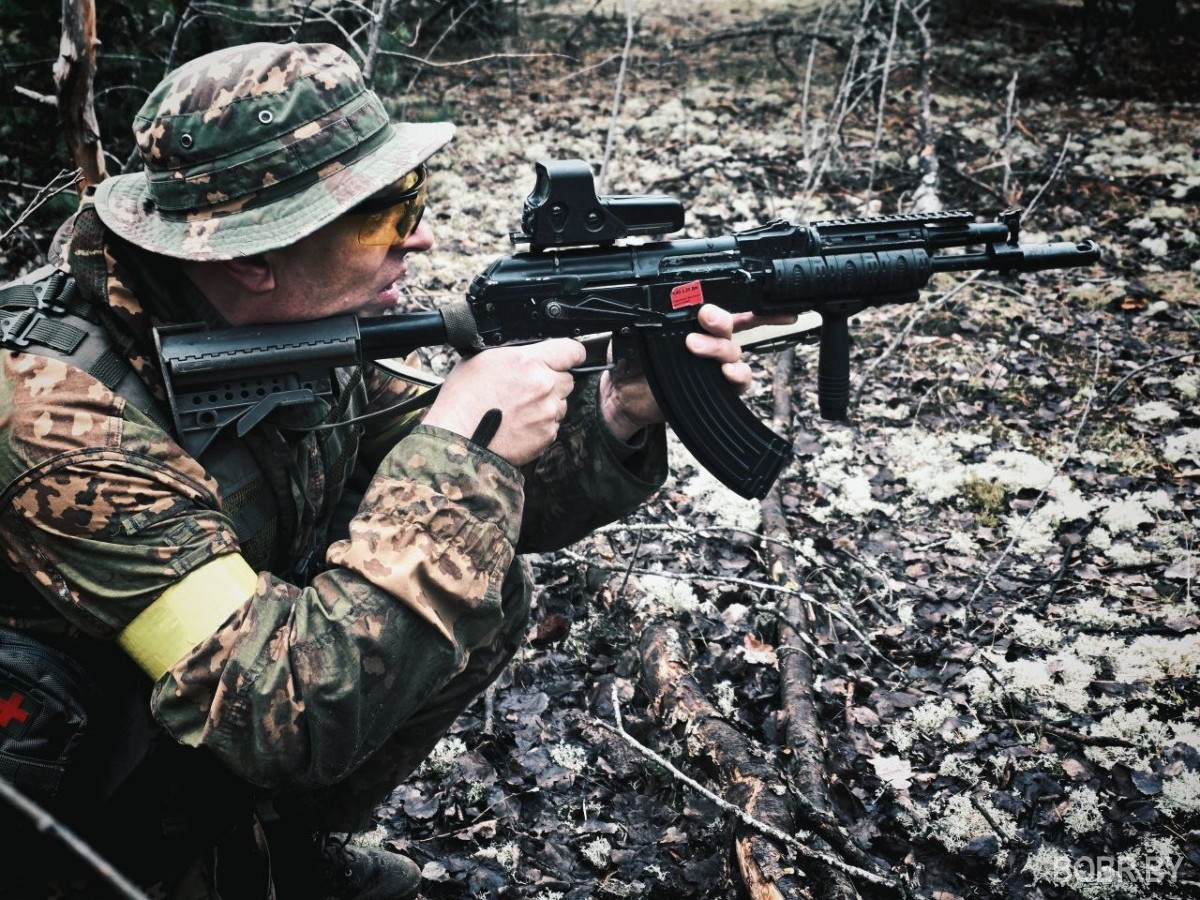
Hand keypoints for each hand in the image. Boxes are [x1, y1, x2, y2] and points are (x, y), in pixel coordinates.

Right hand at [423, 339, 584, 465]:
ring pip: (561, 403)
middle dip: (552, 381)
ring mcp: (548, 412)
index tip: (569, 356)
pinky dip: (541, 424)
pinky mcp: (547, 435)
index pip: (571, 350)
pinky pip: (553, 424)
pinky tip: (519, 424)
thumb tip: (528, 352)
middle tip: (528, 388)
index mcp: (528, 362)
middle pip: (567, 379)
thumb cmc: (463, 400)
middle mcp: (544, 385)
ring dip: (548, 403)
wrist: (459, 440)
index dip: (571, 353)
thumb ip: (514, 353)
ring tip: (519, 409)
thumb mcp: (481, 359)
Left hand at [598, 304, 797, 440]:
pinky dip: (738, 373)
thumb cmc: (633, 364)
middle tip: (704, 317)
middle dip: (718, 320)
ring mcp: (716, 365)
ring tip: (695, 346)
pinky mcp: (721, 389)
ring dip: (719, 346)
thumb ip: (652, 319)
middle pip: (727, 327)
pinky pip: (741, 380)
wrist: (626, 396)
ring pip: (734, 351)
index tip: (710, 300)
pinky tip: (726, 371)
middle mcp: (708, 342)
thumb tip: (658, 304)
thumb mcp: (637, 334)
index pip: (714, 308)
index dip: (722, 300)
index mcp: (691, 325)